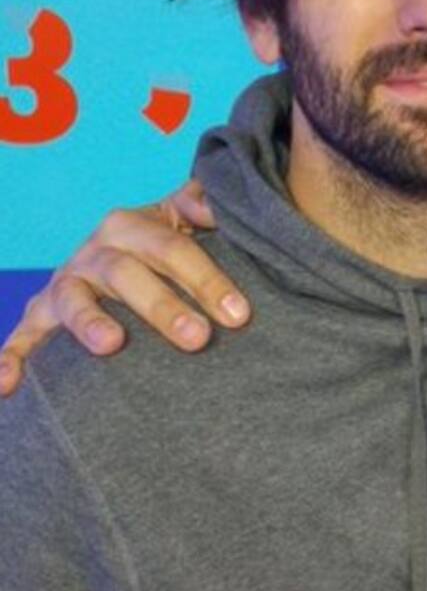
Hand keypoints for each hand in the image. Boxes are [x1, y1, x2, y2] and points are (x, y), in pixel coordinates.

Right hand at [0, 181, 249, 397]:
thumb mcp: (183, 218)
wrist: (118, 259)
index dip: (207, 279)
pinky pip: (20, 337)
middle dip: (162, 306)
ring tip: (112, 345)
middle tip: (198, 338)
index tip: (239, 314)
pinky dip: (9, 358)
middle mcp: (94, 254)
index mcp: (131, 226)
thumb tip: (213, 205)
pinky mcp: (40, 318)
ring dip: (90, 323)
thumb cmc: (164, 247)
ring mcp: (64, 286)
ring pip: (74, 302)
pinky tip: (7, 385)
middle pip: (126, 275)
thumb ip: (201, 206)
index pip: (172, 249)